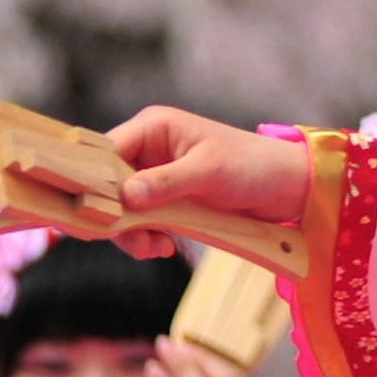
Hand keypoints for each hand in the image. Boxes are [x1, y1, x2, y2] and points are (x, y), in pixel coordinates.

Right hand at [106, 107, 311, 262]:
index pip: (102, 152)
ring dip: (132, 233)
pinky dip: (146, 238)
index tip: (89, 213)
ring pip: (119, 209)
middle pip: (104, 185)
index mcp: (153, 127)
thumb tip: (126, 197)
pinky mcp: (165, 201)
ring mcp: (154, 177)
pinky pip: (139, 222)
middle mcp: (147, 149)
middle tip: (132, 240)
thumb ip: (167, 182)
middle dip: (114, 216)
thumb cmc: (252, 165)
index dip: (90, 182)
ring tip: (156, 248)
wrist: (286, 188)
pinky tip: (165, 247)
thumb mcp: (210, 171)